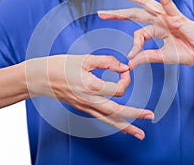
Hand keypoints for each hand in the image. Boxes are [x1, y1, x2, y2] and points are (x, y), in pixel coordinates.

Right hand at [25, 54, 153, 139]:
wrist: (42, 78)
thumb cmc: (62, 65)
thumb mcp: (85, 58)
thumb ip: (107, 61)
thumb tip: (124, 67)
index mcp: (91, 87)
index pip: (118, 88)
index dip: (126, 78)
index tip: (124, 69)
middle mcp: (90, 101)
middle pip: (117, 111)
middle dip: (135, 114)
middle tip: (150, 116)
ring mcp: (86, 107)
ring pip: (110, 121)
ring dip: (126, 127)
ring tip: (140, 134)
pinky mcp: (84, 109)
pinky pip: (102, 119)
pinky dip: (114, 124)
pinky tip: (122, 128)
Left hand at [98, 0, 193, 69]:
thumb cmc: (191, 53)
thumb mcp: (163, 56)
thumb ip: (146, 57)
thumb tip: (129, 62)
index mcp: (157, 30)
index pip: (138, 34)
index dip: (133, 45)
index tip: (131, 57)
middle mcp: (160, 21)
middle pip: (135, 14)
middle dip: (118, 13)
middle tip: (101, 13)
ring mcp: (168, 17)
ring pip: (146, 4)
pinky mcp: (178, 16)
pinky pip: (167, 2)